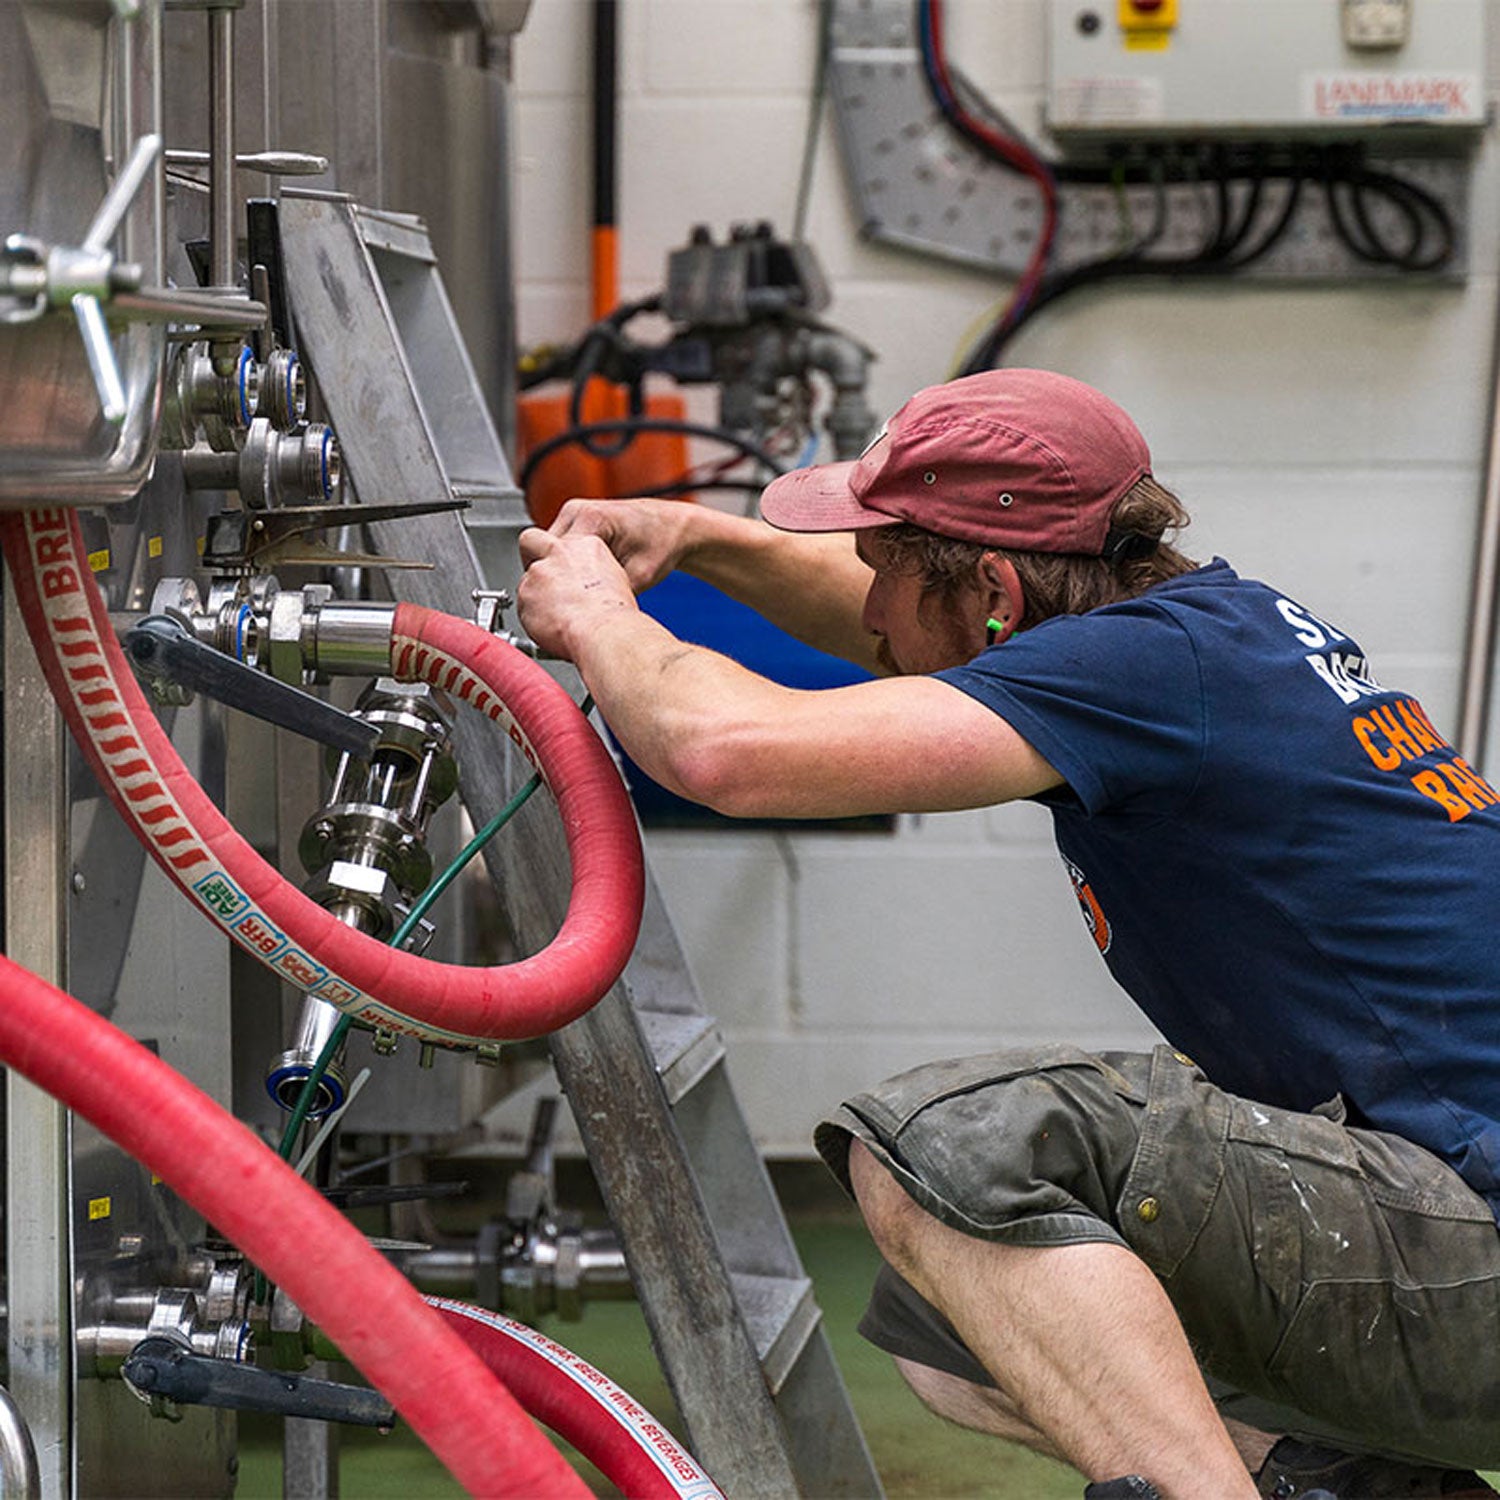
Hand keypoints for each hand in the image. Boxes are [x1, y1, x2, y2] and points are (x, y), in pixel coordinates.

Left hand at [516, 527, 638, 661]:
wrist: (603, 631)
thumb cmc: (614, 615)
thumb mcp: (615, 582)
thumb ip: (592, 575)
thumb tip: (586, 586)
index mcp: (586, 546)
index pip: (563, 542)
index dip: (559, 559)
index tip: (563, 573)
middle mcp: (559, 553)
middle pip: (532, 541)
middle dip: (531, 556)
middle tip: (540, 579)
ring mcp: (539, 571)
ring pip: (526, 580)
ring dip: (535, 597)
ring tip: (554, 617)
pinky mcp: (526, 592)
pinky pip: (523, 606)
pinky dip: (532, 618)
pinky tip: (549, 627)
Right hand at [547, 497, 699, 593]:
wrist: (675, 528)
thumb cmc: (662, 544)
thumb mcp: (639, 576)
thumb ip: (608, 593)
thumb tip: (587, 616)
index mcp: (590, 518)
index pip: (550, 556)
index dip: (557, 585)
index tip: (566, 605)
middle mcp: (577, 511)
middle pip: (543, 554)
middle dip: (556, 578)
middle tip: (574, 601)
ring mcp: (573, 514)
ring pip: (548, 553)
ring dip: (560, 573)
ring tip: (582, 592)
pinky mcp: (575, 523)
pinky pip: (559, 550)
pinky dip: (567, 567)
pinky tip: (584, 582)